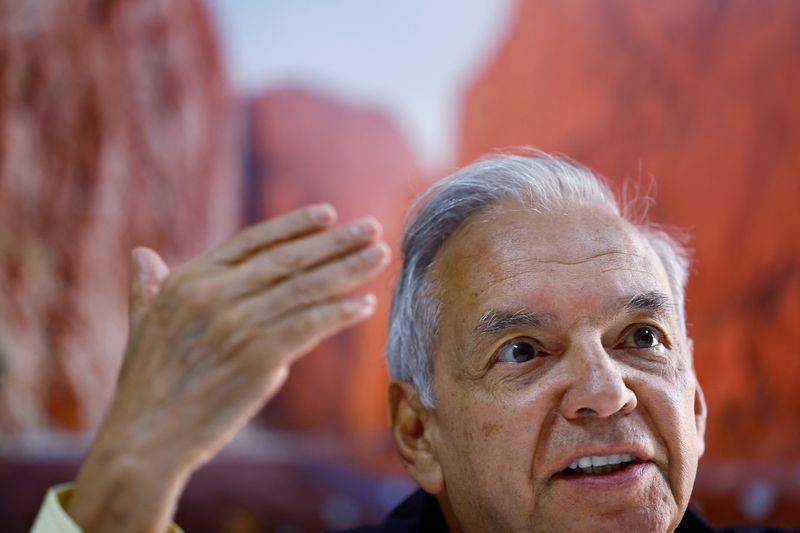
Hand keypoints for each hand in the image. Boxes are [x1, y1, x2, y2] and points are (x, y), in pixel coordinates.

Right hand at [66, 205, 389, 531]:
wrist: (144, 438)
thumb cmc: (146, 384)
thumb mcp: (142, 323)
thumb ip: (148, 287)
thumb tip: (142, 255)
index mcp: (189, 280)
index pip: (252, 241)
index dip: (294, 226)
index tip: (329, 214)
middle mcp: (215, 294)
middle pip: (288, 259)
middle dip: (335, 242)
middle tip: (373, 227)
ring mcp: (237, 324)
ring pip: (305, 288)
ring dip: (348, 270)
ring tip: (380, 255)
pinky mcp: (258, 357)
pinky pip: (308, 326)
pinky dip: (339, 313)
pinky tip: (365, 304)